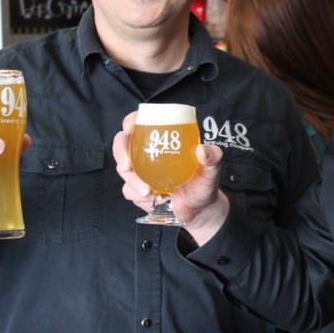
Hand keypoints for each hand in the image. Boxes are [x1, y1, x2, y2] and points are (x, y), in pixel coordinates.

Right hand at [113, 111, 229, 242]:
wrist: (199, 211)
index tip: (129, 128)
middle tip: (126, 166)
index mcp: (164, 141)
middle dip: (120, 154)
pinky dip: (138, 195)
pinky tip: (153, 199)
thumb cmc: (204, 185)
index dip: (131, 121)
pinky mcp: (138, 189)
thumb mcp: (212, 169)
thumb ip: (213, 157)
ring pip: (124, 170)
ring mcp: (141, 171)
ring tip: (149, 192)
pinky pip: (128, 190)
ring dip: (132, 181)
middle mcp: (149, 153)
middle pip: (123, 144)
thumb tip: (202, 150)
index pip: (141, 122)